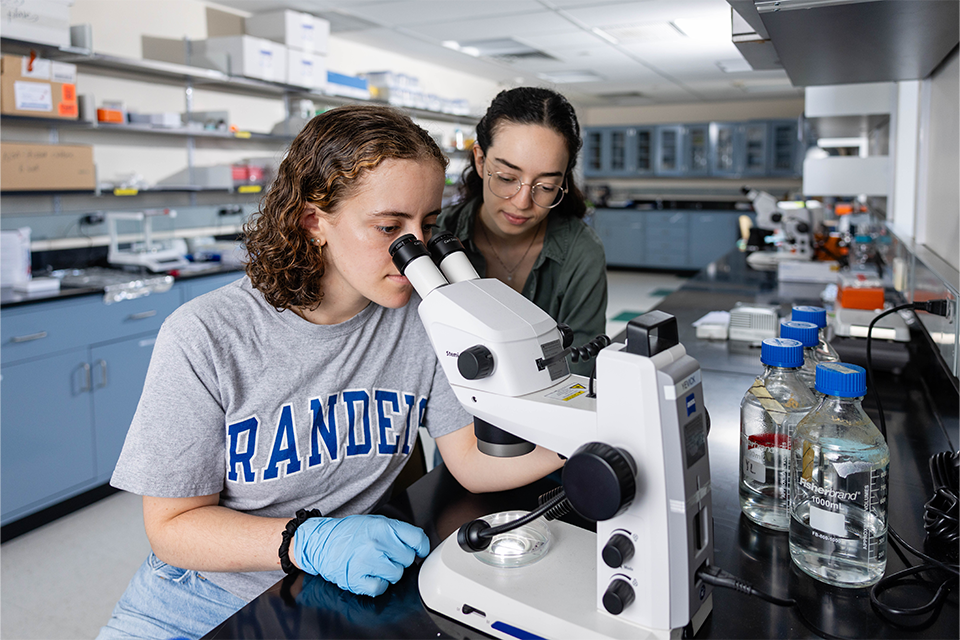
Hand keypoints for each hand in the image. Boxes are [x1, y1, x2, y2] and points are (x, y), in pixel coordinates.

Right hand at [292, 514, 429, 596]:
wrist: (321, 542)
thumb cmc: (349, 533)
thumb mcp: (375, 522)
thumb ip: (397, 531)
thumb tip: (418, 544)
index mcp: (383, 527)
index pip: (417, 539)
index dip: (420, 547)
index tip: (418, 550)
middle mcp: (376, 543)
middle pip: (408, 559)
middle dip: (399, 559)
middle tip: (386, 555)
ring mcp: (367, 562)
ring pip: (397, 575)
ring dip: (389, 572)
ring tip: (375, 564)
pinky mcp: (357, 579)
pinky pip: (381, 588)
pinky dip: (377, 584)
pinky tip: (369, 574)